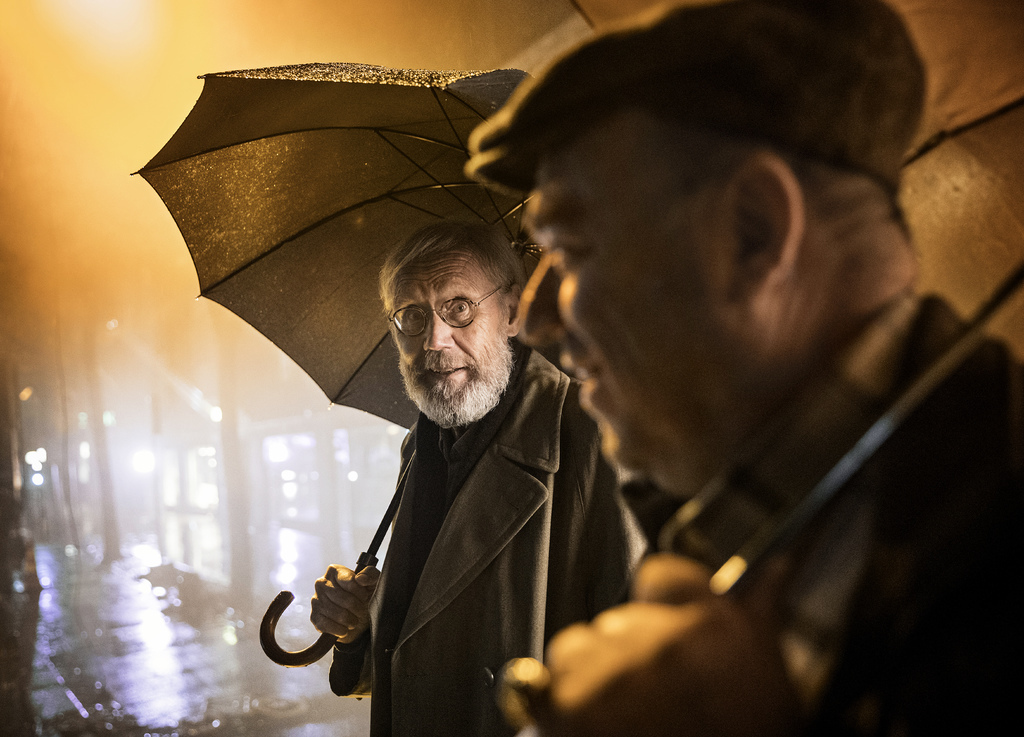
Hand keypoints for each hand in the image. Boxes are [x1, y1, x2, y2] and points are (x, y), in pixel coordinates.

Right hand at [310, 565, 379, 643]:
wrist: (358, 616)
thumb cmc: (365, 595)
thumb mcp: (373, 582)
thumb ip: (371, 574)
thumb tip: (360, 578)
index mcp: (334, 571)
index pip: (350, 582)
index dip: (361, 593)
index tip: (365, 596)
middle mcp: (321, 582)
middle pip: (345, 599)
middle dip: (357, 608)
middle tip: (361, 611)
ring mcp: (315, 600)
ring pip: (338, 614)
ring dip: (350, 620)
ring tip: (354, 620)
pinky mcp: (314, 616)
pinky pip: (327, 625)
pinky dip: (340, 630)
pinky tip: (345, 628)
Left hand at [531, 554, 797, 736]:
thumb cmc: (747, 734)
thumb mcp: (766, 674)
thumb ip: (756, 613)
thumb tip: (774, 566)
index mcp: (713, 625)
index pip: (660, 574)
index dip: (657, 601)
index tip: (659, 619)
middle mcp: (660, 641)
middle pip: (615, 621)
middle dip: (625, 653)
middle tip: (652, 694)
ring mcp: (613, 672)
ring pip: (575, 648)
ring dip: (590, 675)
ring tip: (624, 715)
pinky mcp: (572, 706)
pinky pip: (548, 687)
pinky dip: (563, 707)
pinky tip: (598, 727)